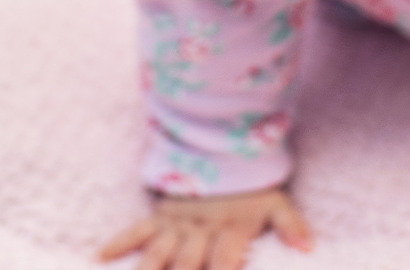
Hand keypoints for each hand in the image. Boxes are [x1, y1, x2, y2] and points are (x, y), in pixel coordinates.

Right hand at [97, 187, 313, 269]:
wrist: (227, 152)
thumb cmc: (253, 188)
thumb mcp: (277, 202)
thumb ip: (291, 225)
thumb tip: (310, 247)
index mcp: (230, 230)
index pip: (225, 263)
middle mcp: (201, 230)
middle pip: (187, 265)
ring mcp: (178, 224)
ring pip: (158, 254)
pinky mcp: (161, 217)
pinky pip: (137, 230)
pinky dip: (119, 242)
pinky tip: (99, 258)